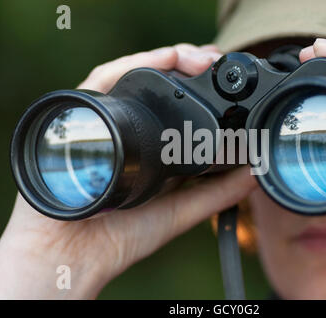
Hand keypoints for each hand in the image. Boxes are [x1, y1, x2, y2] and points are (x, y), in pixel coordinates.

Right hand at [0, 44, 257, 298]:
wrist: (71, 251)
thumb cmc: (120, 238)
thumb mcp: (180, 212)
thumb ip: (216, 194)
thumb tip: (255, 172)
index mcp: (154, 147)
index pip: (177, 107)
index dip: (200, 87)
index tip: (224, 78)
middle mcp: (129, 128)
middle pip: (155, 84)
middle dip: (186, 65)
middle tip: (212, 60)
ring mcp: (104, 120)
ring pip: (132, 76)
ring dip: (166, 60)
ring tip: (194, 57)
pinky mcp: (81, 116)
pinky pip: (104, 80)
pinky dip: (133, 65)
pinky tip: (162, 59)